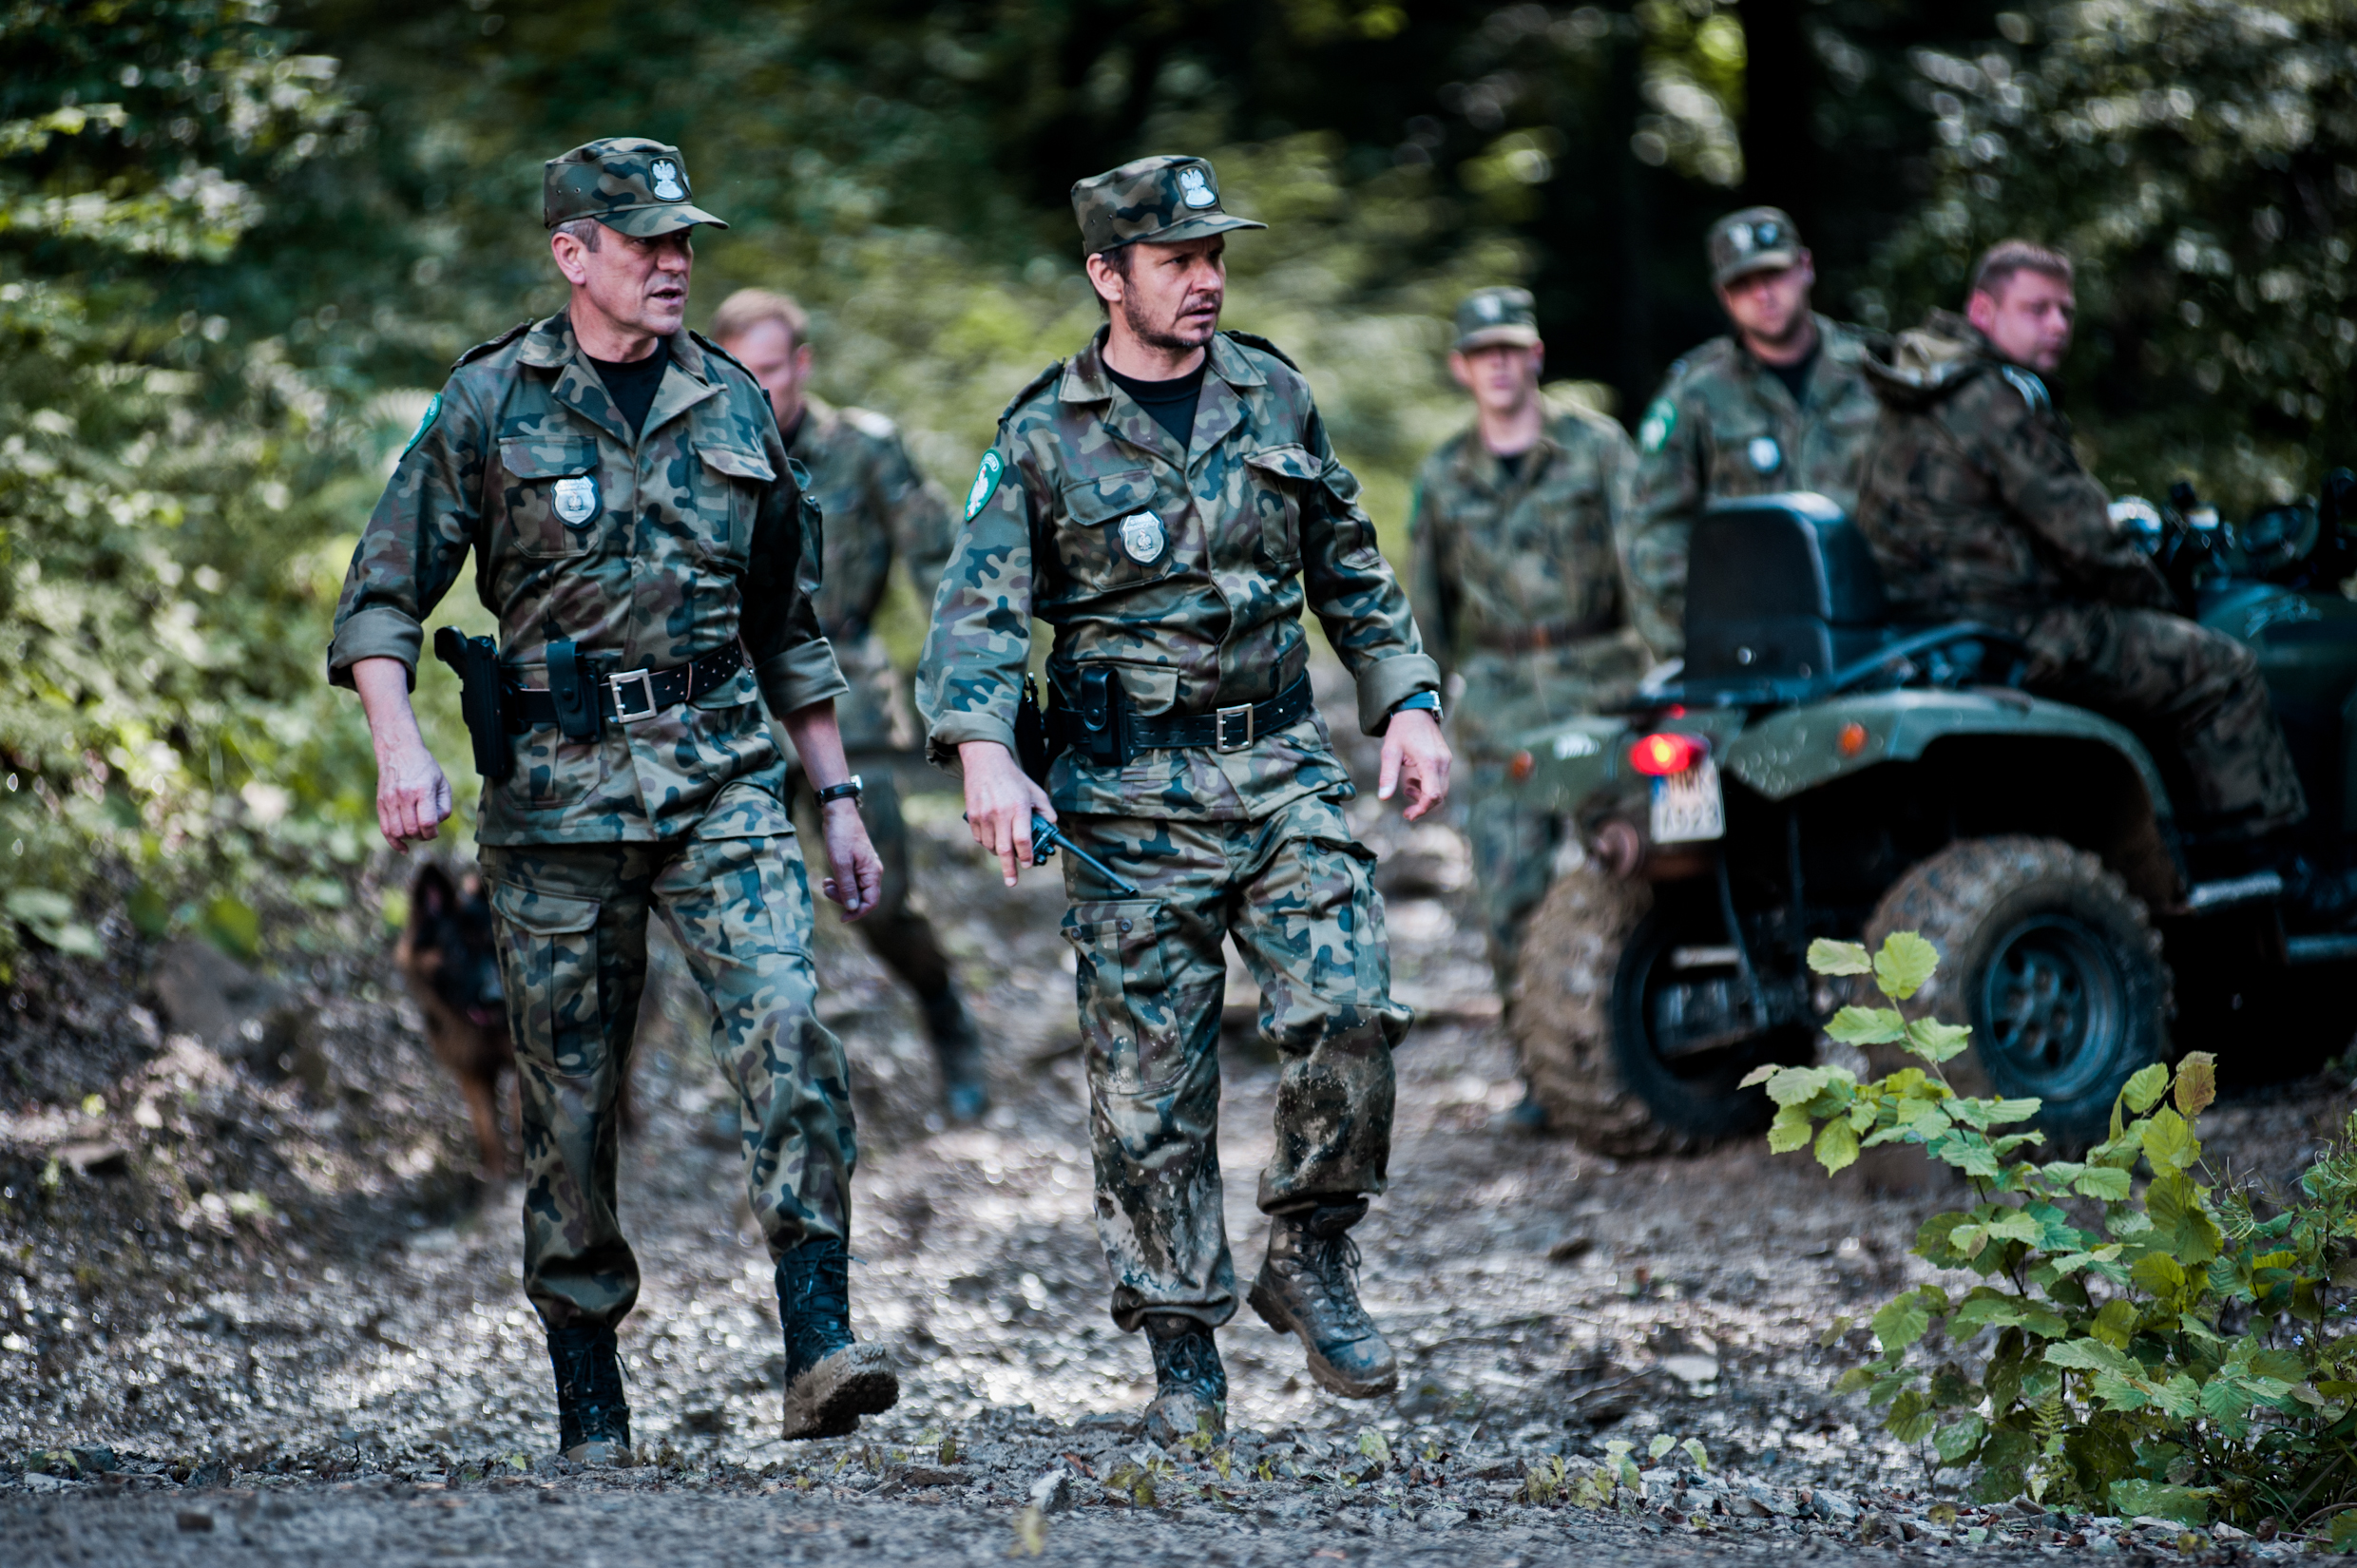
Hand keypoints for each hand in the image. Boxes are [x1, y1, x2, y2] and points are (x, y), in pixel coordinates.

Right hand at [376, 738, 454, 850]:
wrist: (399, 750)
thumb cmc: (425, 768)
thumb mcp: (443, 783)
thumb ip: (444, 807)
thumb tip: (436, 826)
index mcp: (422, 790)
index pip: (427, 823)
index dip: (433, 833)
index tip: (435, 831)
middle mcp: (404, 795)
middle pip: (412, 830)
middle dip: (422, 836)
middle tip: (427, 830)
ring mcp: (389, 799)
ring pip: (397, 832)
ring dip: (409, 838)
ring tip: (416, 831)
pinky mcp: (380, 802)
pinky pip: (385, 829)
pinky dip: (394, 842)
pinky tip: (404, 847)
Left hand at [817, 799, 882, 919]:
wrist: (838, 813)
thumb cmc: (840, 836)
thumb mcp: (840, 863)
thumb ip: (847, 887)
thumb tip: (852, 907)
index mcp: (872, 872)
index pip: (871, 902)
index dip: (857, 912)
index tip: (841, 918)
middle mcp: (872, 872)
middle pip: (861, 897)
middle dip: (843, 899)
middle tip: (826, 890)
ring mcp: (864, 868)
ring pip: (854, 890)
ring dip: (839, 892)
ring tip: (825, 884)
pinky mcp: (855, 864)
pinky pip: (850, 881)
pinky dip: (839, 883)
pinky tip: (827, 879)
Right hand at [958, 740, 1055, 886]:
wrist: (986, 762)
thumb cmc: (1013, 778)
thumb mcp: (1035, 791)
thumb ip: (1046, 811)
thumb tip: (1052, 829)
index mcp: (1019, 808)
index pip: (1023, 840)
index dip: (1027, 856)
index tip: (1029, 863)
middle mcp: (1000, 813)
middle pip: (1005, 850)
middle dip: (1010, 869)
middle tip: (1012, 882)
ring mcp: (984, 815)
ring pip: (991, 846)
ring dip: (999, 853)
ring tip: (1005, 846)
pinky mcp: (972, 816)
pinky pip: (980, 838)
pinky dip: (987, 842)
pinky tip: (994, 835)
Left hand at [1377, 706, 1450, 821]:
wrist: (1414, 710)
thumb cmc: (1400, 730)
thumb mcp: (1389, 752)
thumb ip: (1387, 775)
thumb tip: (1383, 798)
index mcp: (1429, 761)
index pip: (1432, 795)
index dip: (1421, 809)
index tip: (1408, 814)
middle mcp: (1442, 762)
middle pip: (1439, 796)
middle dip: (1422, 806)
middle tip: (1406, 810)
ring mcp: (1446, 761)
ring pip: (1442, 790)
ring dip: (1424, 796)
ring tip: (1406, 787)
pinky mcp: (1445, 759)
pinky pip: (1441, 781)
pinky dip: (1428, 787)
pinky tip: (1412, 780)